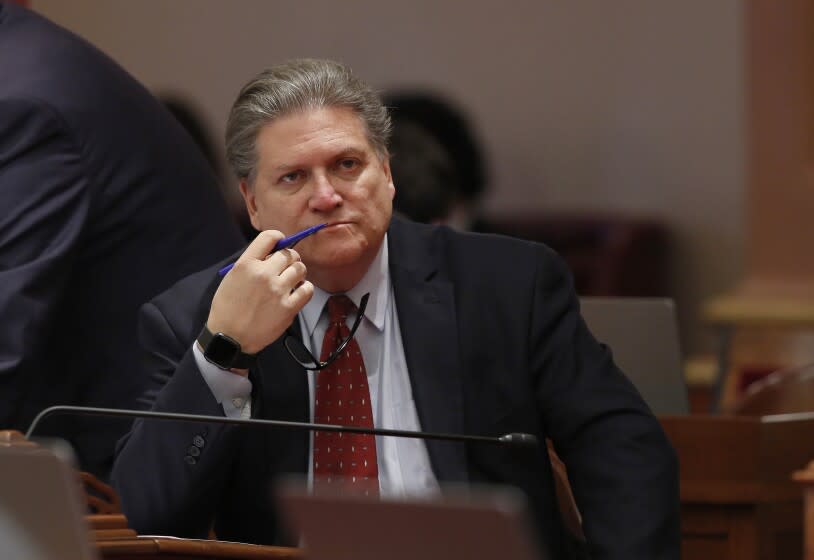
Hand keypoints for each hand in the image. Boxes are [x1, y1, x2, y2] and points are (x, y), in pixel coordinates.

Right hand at [206, 230, 313, 356]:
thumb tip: (272, 254)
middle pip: (289, 253)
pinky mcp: (289, 307)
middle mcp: (263, 273)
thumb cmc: (228, 309)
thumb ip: (251, 263)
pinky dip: (304, 289)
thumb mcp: (232, 278)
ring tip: (290, 281)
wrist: (230, 338)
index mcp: (246, 264)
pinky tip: (296, 293)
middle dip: (289, 258)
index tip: (280, 243)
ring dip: (297, 273)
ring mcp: (278, 290)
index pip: (269, 237)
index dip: (278, 238)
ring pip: (300, 268)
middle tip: (286, 267)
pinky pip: (308, 289)